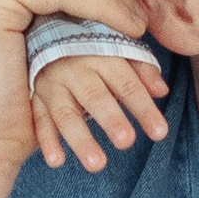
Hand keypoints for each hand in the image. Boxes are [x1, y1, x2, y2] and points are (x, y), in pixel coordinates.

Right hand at [30, 48, 170, 173]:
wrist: (46, 32)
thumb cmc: (93, 49)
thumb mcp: (120, 51)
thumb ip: (142, 71)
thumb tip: (162, 91)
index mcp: (102, 56)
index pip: (126, 84)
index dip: (143, 108)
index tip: (160, 133)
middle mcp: (75, 70)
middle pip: (95, 97)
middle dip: (111, 119)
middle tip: (126, 142)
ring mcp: (53, 84)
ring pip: (66, 113)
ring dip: (80, 139)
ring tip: (97, 164)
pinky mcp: (35, 98)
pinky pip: (39, 121)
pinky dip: (46, 141)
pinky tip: (56, 162)